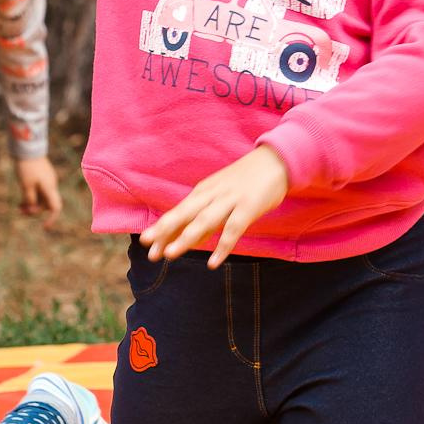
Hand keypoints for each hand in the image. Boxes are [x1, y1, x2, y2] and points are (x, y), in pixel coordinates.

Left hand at [16, 156, 63, 223]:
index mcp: (49, 188)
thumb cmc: (27, 167)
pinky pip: (39, 191)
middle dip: (35, 210)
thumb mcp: (25, 185)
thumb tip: (32, 209)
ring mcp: (47, 181)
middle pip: (46, 204)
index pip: (56, 208)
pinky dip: (31, 196)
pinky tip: (21, 199)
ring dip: (32, 204)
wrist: (28, 149)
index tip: (44, 227)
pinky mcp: (42, 177)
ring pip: (41, 198)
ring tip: (19, 206)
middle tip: (20, 211)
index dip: (52, 219)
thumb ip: (30, 199)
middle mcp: (51, 185)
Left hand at [140, 147, 288, 267]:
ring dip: (186, 238)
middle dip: (165, 232)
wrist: (276, 161)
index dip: (162, 228)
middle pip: (185, 214)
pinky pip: (233, 229)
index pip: (178, 212)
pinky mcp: (248, 206)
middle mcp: (212, 194)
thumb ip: (206, 217)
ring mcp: (230, 200)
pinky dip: (223, 246)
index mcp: (203, 192)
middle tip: (150, 252)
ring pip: (204, 220)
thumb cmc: (246, 181)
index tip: (146, 243)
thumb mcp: (221, 195)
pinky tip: (213, 262)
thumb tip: (191, 240)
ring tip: (171, 255)